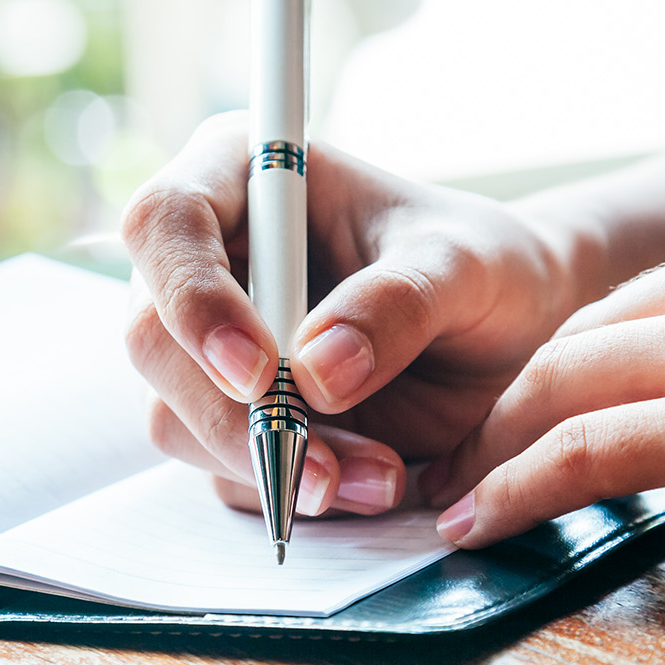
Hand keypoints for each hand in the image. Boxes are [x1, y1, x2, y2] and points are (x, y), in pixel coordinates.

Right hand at [122, 112, 596, 516]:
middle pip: (152, 337)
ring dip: (270, 464)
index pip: (165, 222)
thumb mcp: (464, 266)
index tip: (258, 370)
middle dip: (233, 414)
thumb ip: (396, 303)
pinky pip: (222, 468)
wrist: (512, 334)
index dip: (193, 298)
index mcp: (242, 175)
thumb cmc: (484, 266)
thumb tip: (316, 373)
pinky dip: (288, 489)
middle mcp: (207, 257)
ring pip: (175, 416)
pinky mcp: (229, 414)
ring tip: (379, 477)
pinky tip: (368, 483)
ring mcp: (206, 343)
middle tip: (321, 466)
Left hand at [423, 201, 664, 598]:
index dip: (564, 364)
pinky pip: (591, 449)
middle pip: (582, 335)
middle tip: (464, 458)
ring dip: (496, 449)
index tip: (523, 412)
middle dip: (511, 403)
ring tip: (456, 497)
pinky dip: (520, 488)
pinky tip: (483, 521)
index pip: (632, 302)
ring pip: (567, 384)